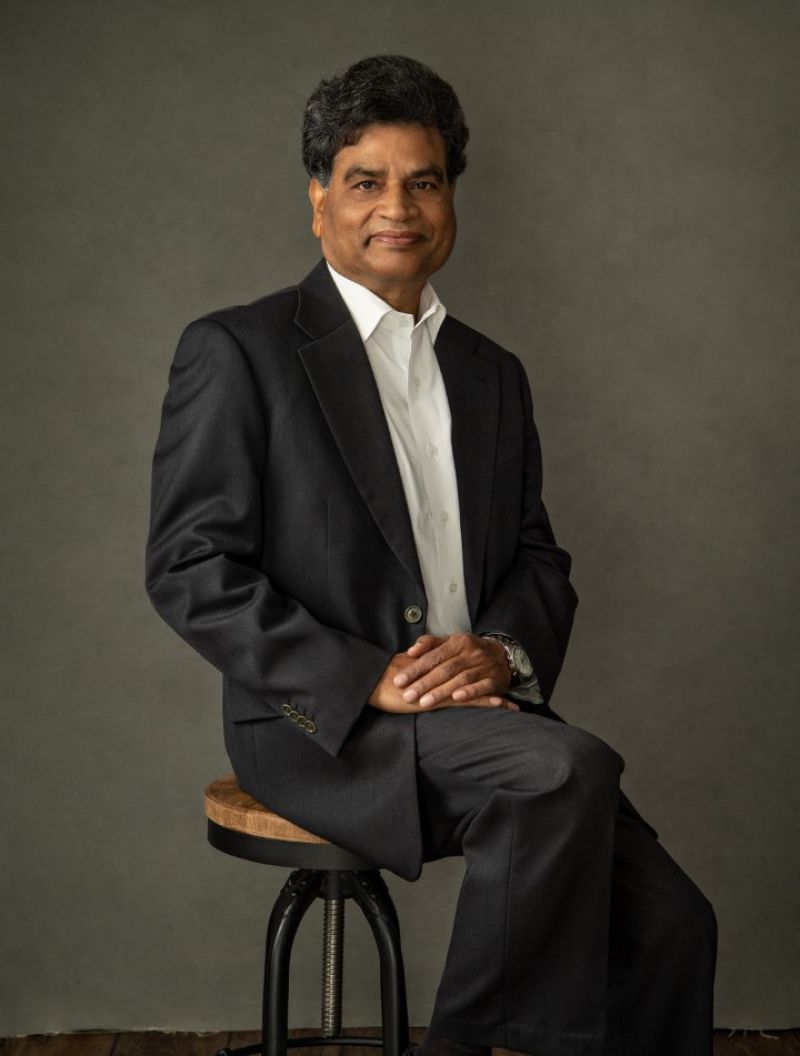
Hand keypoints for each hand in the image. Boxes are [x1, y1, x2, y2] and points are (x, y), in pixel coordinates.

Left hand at [391, 632, 516, 709]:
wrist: (502, 655)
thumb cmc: (468, 651)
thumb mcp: (450, 643)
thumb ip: (430, 645)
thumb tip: (411, 651)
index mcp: (458, 642)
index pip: (433, 656)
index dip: (415, 669)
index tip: (398, 681)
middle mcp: (472, 652)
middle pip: (445, 669)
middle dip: (424, 683)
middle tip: (407, 696)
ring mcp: (485, 666)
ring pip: (460, 679)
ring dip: (442, 691)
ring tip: (424, 703)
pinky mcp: (495, 679)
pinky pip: (482, 686)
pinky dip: (470, 692)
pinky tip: (456, 698)